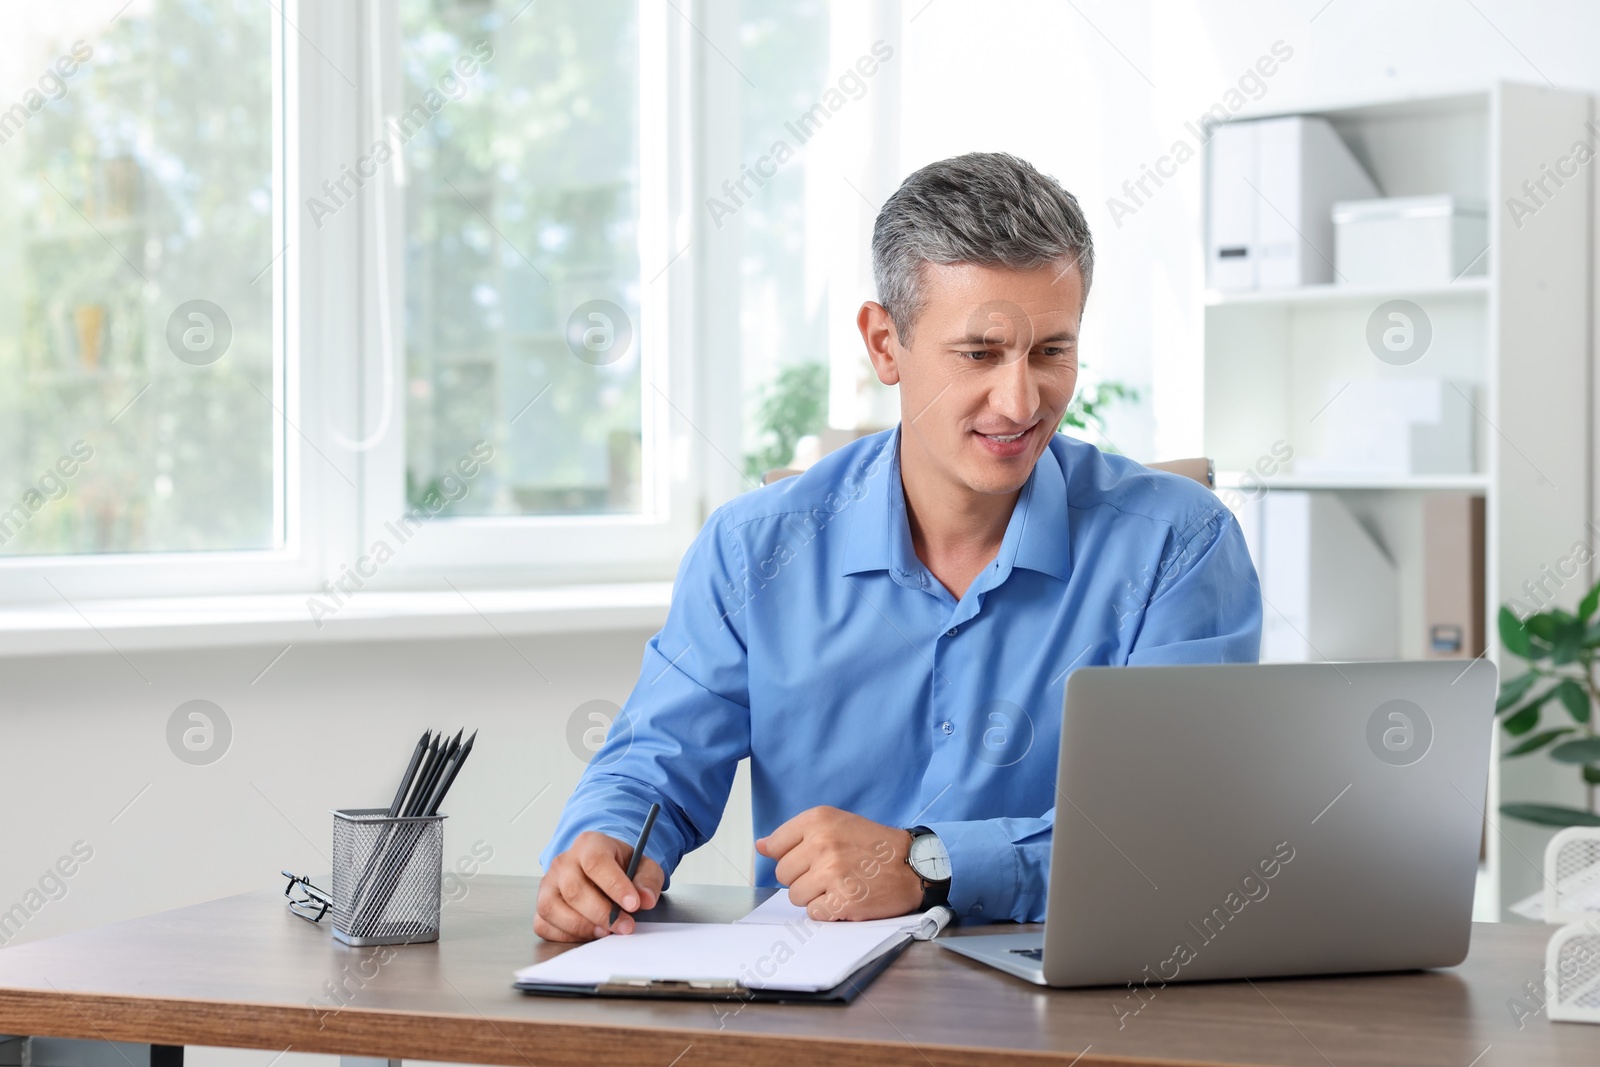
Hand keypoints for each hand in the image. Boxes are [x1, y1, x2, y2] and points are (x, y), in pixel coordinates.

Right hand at [534, 830, 664, 942]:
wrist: (602, 867)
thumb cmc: (620, 866)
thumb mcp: (643, 866)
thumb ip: (648, 881)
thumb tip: (645, 899)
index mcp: (589, 844)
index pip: (596, 862)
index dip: (615, 886)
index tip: (634, 905)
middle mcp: (564, 862)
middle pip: (574, 889)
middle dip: (602, 913)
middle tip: (625, 926)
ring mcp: (548, 883)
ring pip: (553, 908)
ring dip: (581, 926)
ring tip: (606, 932)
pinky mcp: (542, 905)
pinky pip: (544, 924)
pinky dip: (565, 935)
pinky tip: (588, 934)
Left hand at [755, 806, 921, 920]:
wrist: (912, 865)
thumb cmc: (873, 845)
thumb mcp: (836, 823)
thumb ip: (796, 834)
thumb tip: (760, 846)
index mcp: (818, 820)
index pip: (776, 845)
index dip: (790, 856)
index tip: (808, 858)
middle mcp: (822, 843)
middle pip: (783, 874)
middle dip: (803, 877)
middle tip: (830, 872)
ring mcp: (831, 873)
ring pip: (796, 896)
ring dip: (815, 896)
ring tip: (839, 885)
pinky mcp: (842, 900)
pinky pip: (814, 913)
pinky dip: (828, 911)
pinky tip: (846, 898)